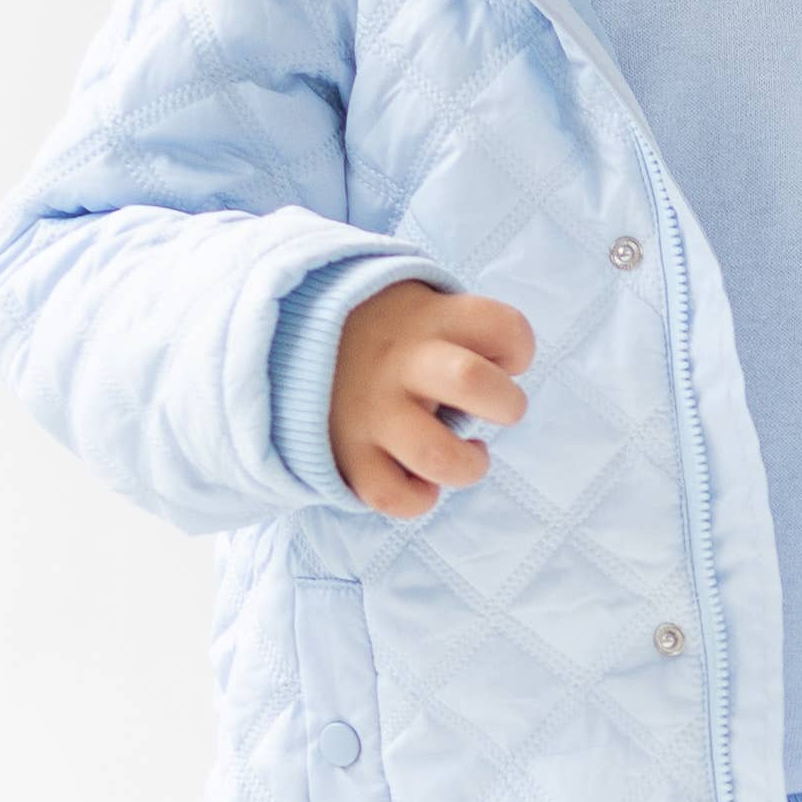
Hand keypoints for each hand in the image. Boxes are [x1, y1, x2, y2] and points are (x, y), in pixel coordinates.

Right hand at [329, 279, 535, 517]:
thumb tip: (501, 377)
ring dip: (469, 466)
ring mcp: (371, 411)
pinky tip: (422, 480)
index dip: (518, 349)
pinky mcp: (345, 454)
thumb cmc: (378, 330)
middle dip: (507, 404)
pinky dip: (419, 498)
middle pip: (472, 382)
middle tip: (498, 409)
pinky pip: (392, 496)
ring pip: (439, 457)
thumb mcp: (416, 303)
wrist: (283, 334)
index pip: (504, 327)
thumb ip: (460, 327)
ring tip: (467, 455)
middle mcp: (399, 362)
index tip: (503, 359)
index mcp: (426, 318)